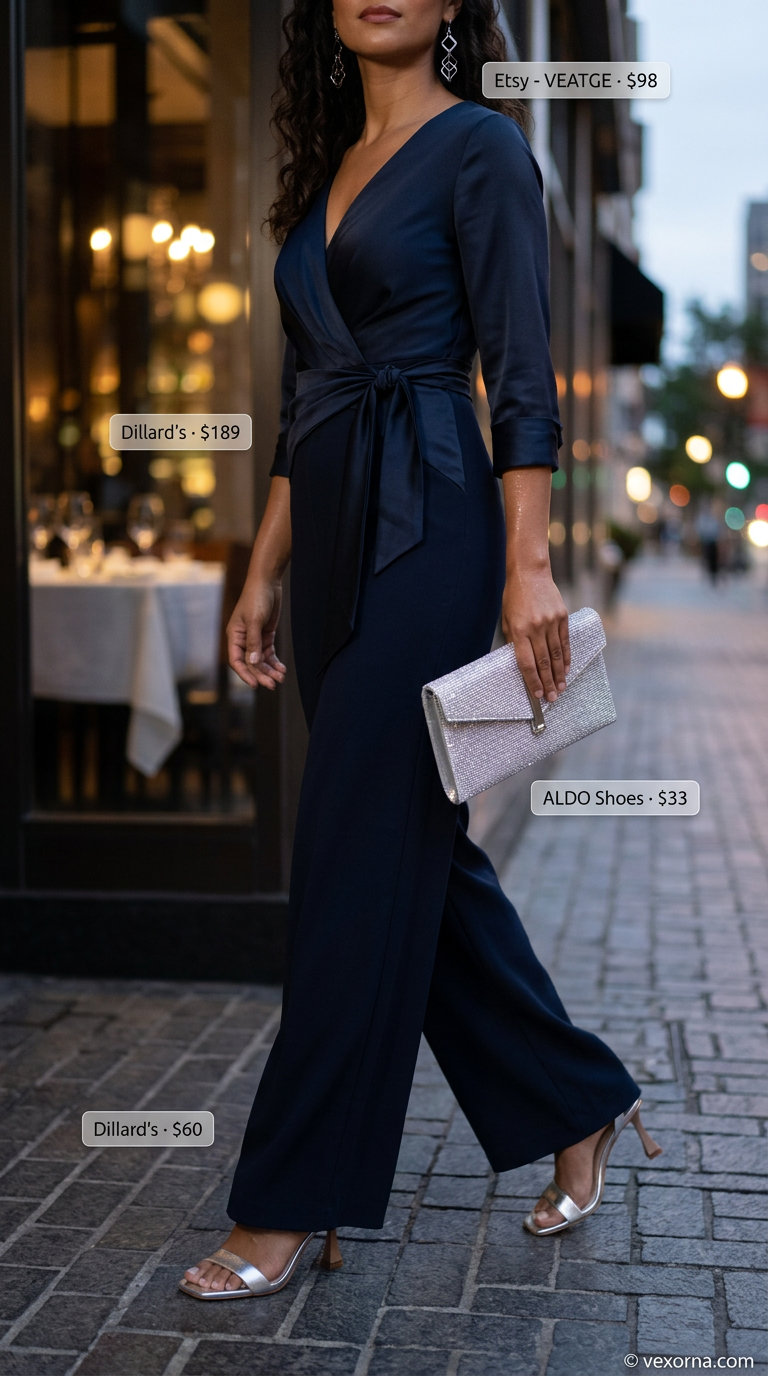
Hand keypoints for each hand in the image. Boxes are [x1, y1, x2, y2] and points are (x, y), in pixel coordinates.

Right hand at [226, 577, 286, 690]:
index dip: (245, 674)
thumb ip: (254, 642)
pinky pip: (268, 653)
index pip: (236, 660)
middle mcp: (243, 639)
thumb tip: (253, 662)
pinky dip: (274, 662)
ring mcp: (255, 638)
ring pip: (261, 660)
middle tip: (273, 684)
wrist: (267, 583)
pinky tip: (281, 669)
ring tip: (281, 678)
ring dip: (270, 670)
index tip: (255, 685)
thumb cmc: (256, 598)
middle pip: (251, 663)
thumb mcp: (254, 621)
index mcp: (234, 636)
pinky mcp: (266, 635)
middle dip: (261, 674)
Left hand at [501, 566, 569, 703]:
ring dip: (559, 674)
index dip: (532, 681)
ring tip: (561, 688)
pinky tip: (566, 669)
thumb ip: (513, 640)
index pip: (526, 662)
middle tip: (553, 699)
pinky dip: (566, 657)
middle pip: (543, 662)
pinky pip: (565, 642)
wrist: (530, 572)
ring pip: (556, 655)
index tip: (537, 695)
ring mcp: (551, 622)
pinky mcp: (562, 617)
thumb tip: (521, 662)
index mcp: (519, 630)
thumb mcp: (507, 619)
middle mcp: (536, 628)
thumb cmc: (514, 597)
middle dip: (548, 683)